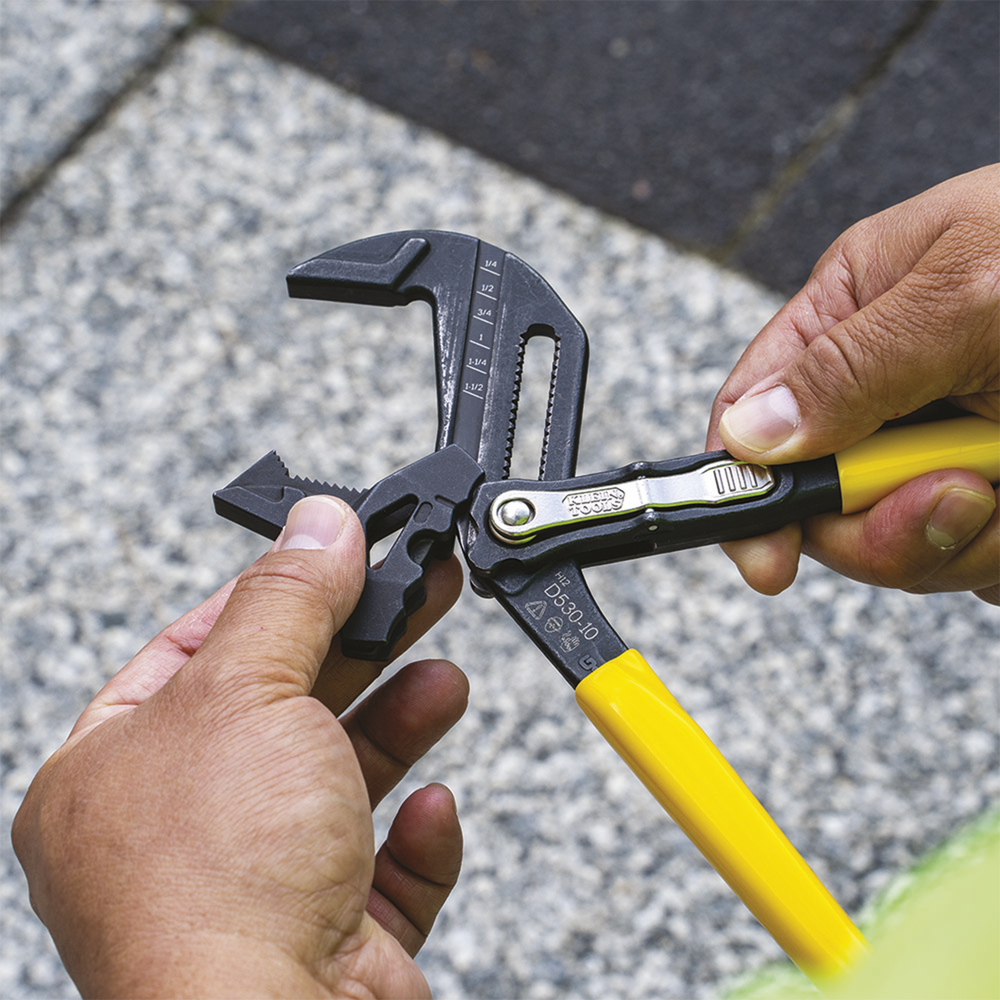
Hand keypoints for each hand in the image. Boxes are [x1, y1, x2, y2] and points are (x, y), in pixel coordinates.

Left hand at [12, 496, 467, 998]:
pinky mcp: (332, 938)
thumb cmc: (216, 885)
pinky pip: (382, 869)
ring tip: (444, 679)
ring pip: (340, 781)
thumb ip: (290, 598)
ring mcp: (258, 886)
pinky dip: (416, 834)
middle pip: (284, 705)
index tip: (338, 553)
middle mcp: (180, 830)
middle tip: (419, 587)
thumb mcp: (247, 692)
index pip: (196, 650)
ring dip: (400, 727)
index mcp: (117, 770)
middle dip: (361, 644)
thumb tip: (321, 522)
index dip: (273, 595)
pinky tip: (433, 809)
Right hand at [706, 165, 998, 603]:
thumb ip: (851, 365)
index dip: (744, 488)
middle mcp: (889, 387)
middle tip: (962, 496)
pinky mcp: (997, 488)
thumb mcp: (971, 293)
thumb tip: (747, 433)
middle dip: (886, 524)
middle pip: (827, 501)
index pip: (751, 412)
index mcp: (856, 313)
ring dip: (967, 538)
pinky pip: (974, 560)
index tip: (767, 559)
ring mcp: (946, 444)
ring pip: (906, 543)